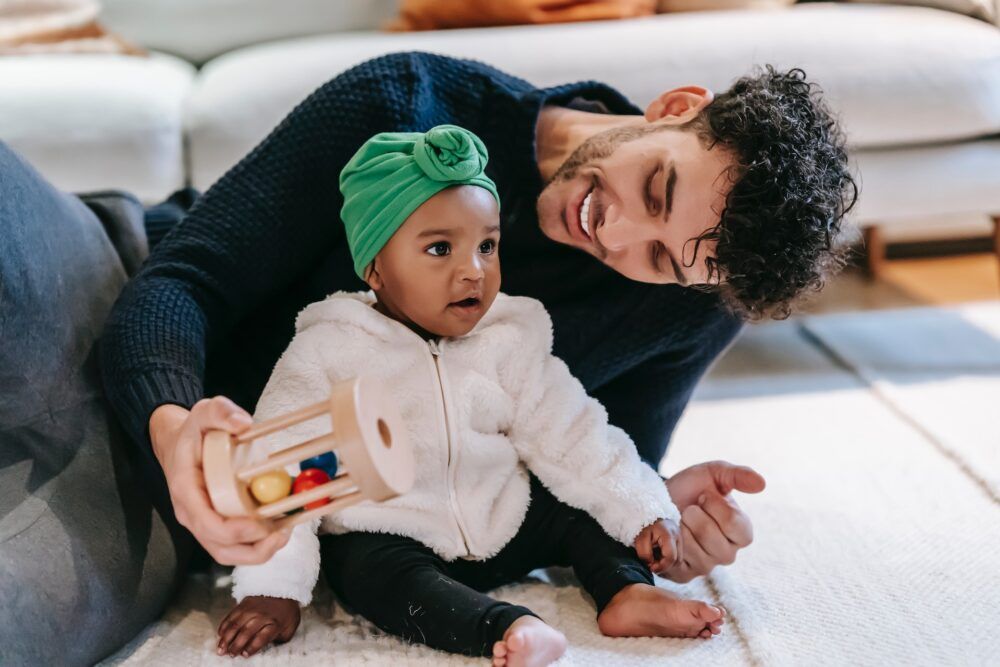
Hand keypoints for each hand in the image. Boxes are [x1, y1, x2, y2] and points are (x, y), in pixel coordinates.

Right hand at [149, 396, 289, 564]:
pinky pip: (236, 544)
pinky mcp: (217, 525)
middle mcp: (192, 514)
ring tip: (284, 534)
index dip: (235, 531)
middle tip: (281, 534)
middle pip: (220, 548)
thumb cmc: (194, 432)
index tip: (261, 524)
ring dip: (259, 551)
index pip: (207, 524)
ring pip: (229, 553)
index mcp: (186, 491)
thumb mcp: (203, 412)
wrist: (180, 444)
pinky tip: (279, 528)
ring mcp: (204, 523)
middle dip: (253, 549)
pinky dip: (258, 543)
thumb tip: (242, 422)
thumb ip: (220, 412)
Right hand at [217, 595, 300, 656]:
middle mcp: (263, 615)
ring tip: (220, 649)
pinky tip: (220, 634)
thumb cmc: (287, 611)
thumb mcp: (291, 626)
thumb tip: (269, 648)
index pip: (262, 638)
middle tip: (230, 655)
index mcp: (276, 623)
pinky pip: (231, 615)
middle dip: (236, 645)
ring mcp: (252, 608)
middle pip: (246, 632)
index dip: (252, 648)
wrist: (284, 587)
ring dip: (226, 638)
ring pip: (236, 624)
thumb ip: (281, 638)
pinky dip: (224, 625)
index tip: (244, 655)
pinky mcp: (244, 602)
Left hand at [633, 518, 680, 574]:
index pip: (671, 557)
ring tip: (655, 559)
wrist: (647, 512)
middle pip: (676, 560)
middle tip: (651, 564)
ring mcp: (680, 538)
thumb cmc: (643, 526)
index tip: (650, 567)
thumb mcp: (640, 539)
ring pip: (678, 559)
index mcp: (668, 535)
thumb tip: (651, 564)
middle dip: (664, 566)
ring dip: (666, 563)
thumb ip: (644, 554)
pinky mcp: (679, 540)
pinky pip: (677, 555)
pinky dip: (668, 559)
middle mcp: (678, 536)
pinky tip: (659, 555)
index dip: (661, 566)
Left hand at [662, 461, 765, 581]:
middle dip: (694, 515)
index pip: (736, 526)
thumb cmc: (689, 489)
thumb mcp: (713, 474)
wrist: (657, 500)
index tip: (703, 496)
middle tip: (688, 508)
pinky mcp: (683, 574)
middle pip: (712, 538)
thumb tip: (762, 484)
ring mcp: (705, 566)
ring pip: (693, 549)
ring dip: (680, 526)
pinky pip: (675, 558)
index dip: (716, 506)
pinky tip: (670, 532)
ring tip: (679, 520)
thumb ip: (738, 476)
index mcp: (741, 533)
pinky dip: (668, 539)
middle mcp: (727, 554)